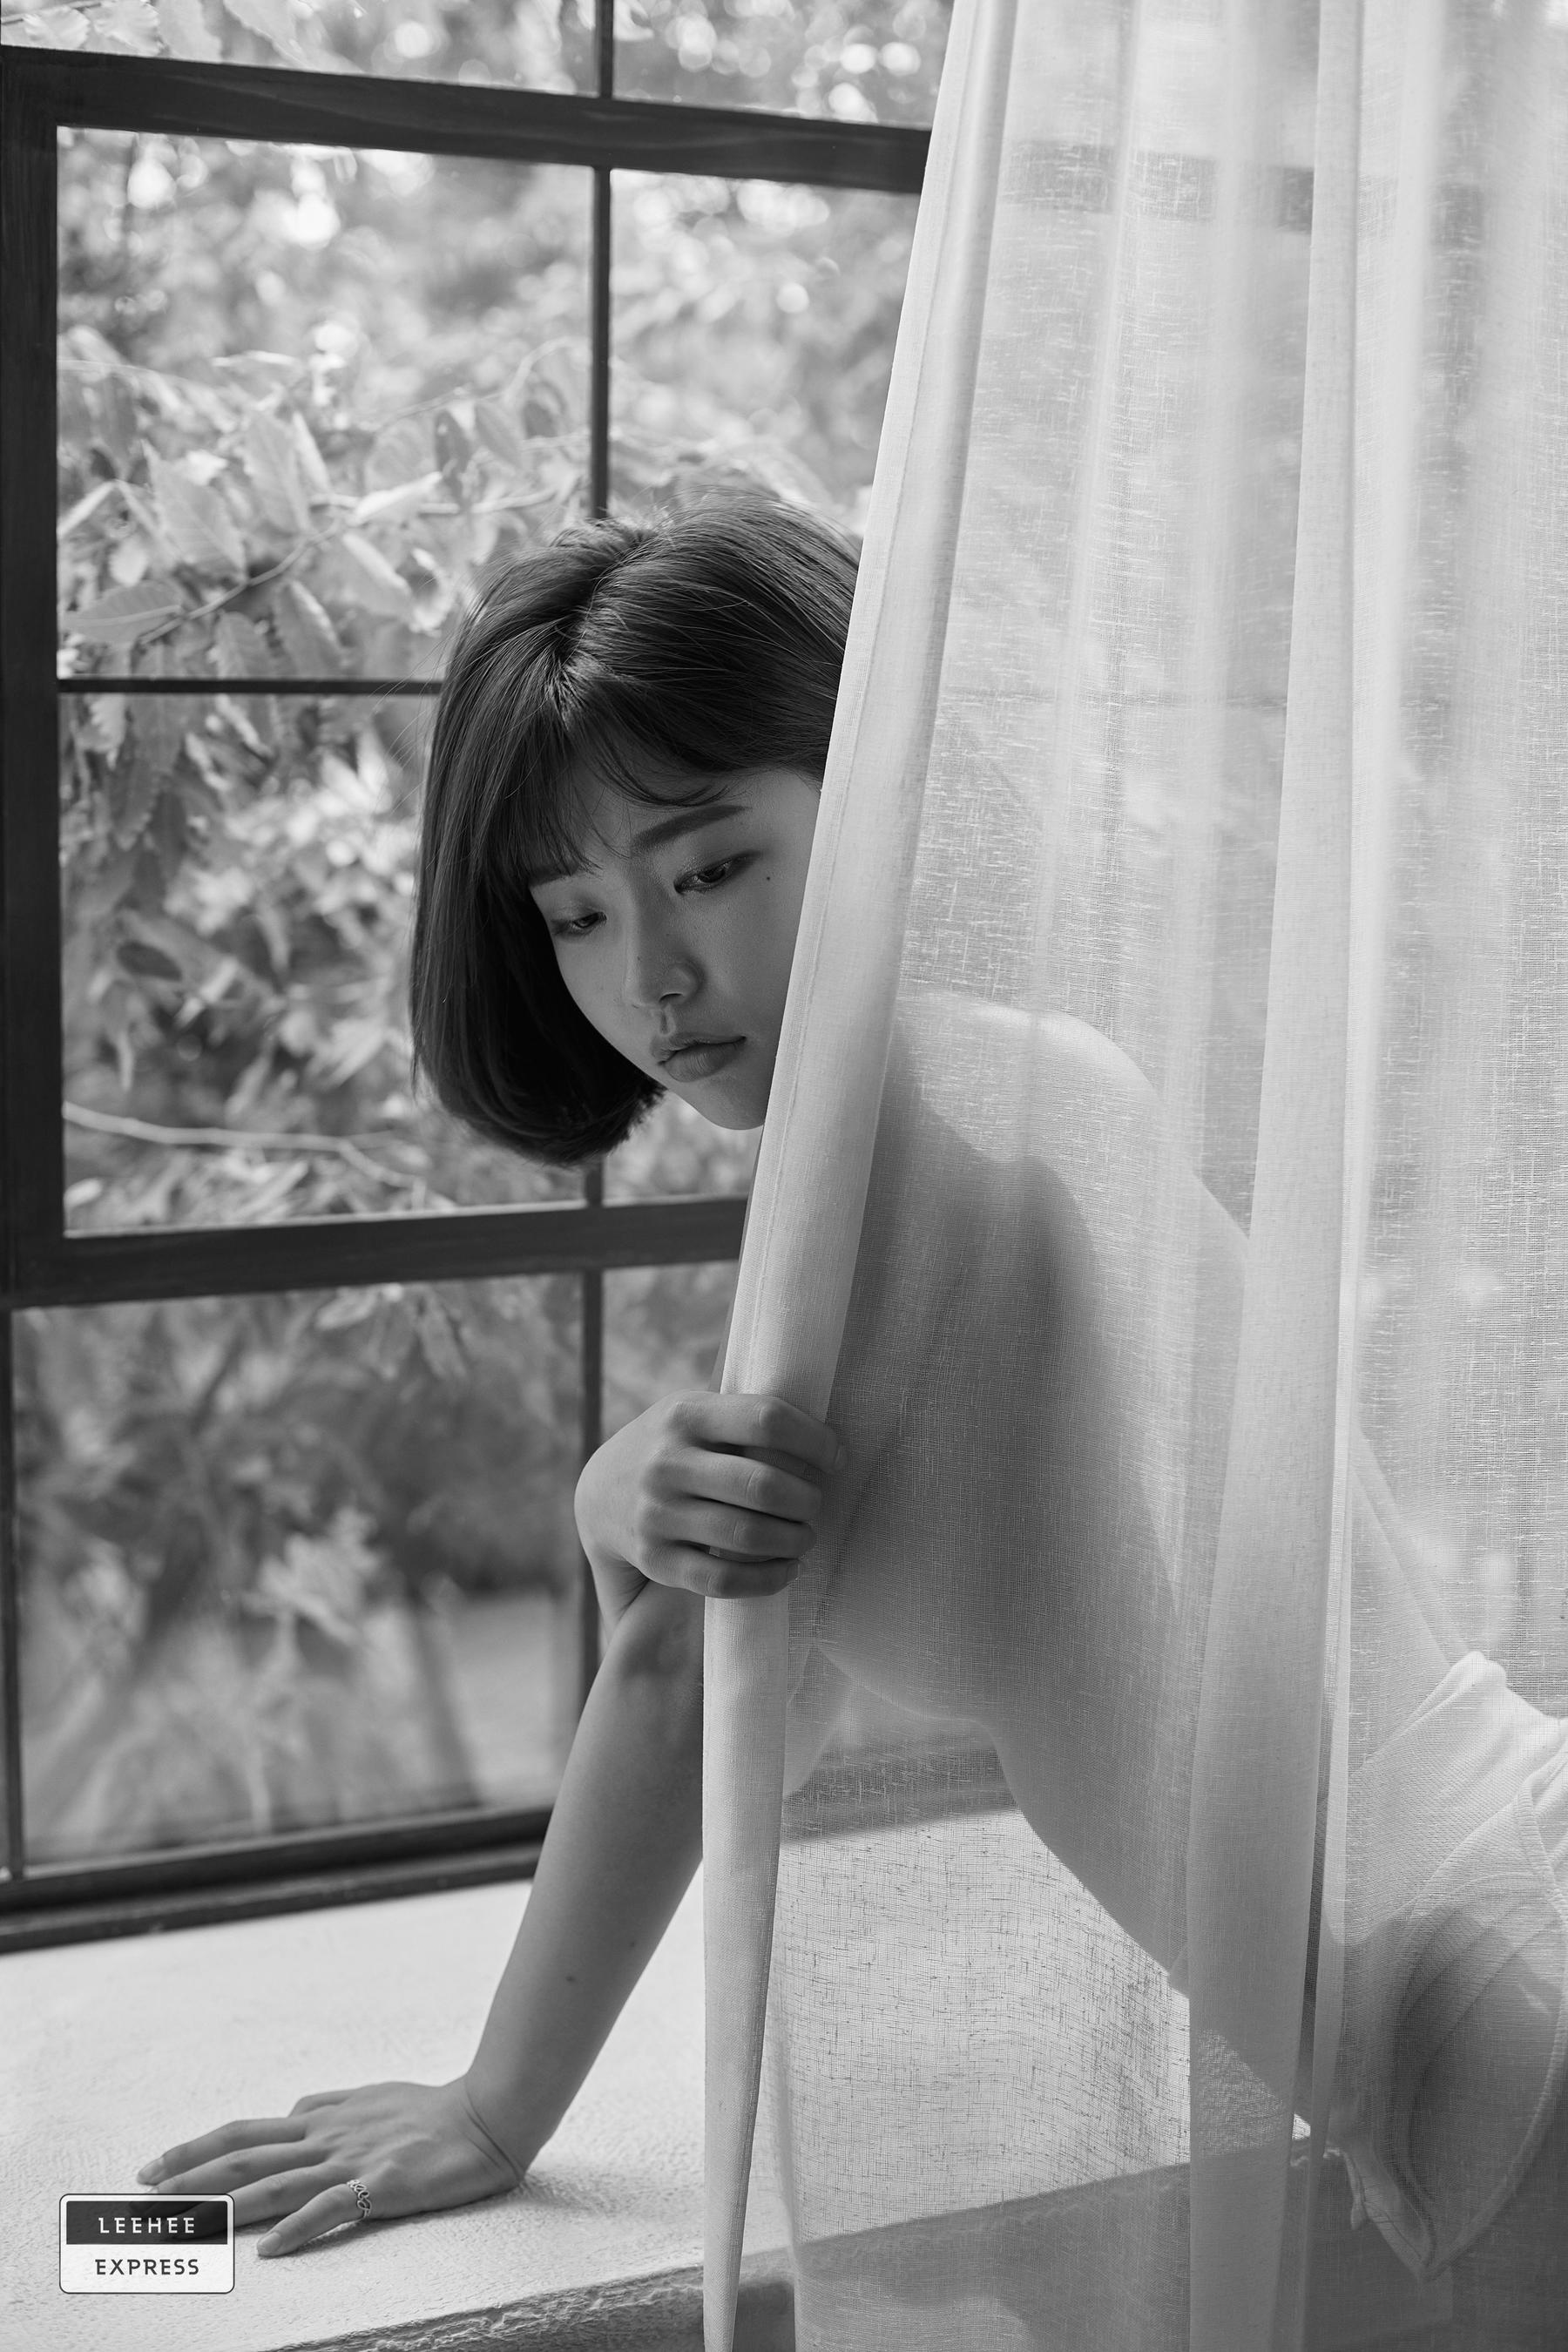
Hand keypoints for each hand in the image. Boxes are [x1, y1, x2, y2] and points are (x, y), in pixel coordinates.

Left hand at [134, 2074, 519, 2256]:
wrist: (489, 2113)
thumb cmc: (433, 2108)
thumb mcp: (371, 2096)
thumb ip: (331, 2103)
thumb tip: (295, 2107)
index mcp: (323, 2119)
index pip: (246, 2134)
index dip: (197, 2150)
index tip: (154, 2169)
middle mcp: (328, 2137)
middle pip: (246, 2157)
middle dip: (191, 2180)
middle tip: (143, 2200)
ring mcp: (354, 2160)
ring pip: (278, 2184)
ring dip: (226, 2206)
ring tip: (185, 2226)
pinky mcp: (384, 2184)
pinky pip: (334, 2208)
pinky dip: (299, 2229)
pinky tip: (271, 2250)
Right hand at [575, 1390, 844, 1621]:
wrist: (600, 1492)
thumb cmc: (674, 1445)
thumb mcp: (694, 1411)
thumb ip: (746, 1411)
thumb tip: (825, 1426)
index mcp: (685, 1414)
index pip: (766, 1421)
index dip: (815, 1440)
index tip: (836, 1456)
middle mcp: (667, 1463)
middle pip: (763, 1485)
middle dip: (808, 1499)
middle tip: (816, 1503)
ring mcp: (658, 1514)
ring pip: (747, 1535)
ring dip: (794, 1539)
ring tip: (806, 1535)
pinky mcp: (657, 1560)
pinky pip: (724, 1579)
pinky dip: (769, 1577)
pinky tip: (787, 1567)